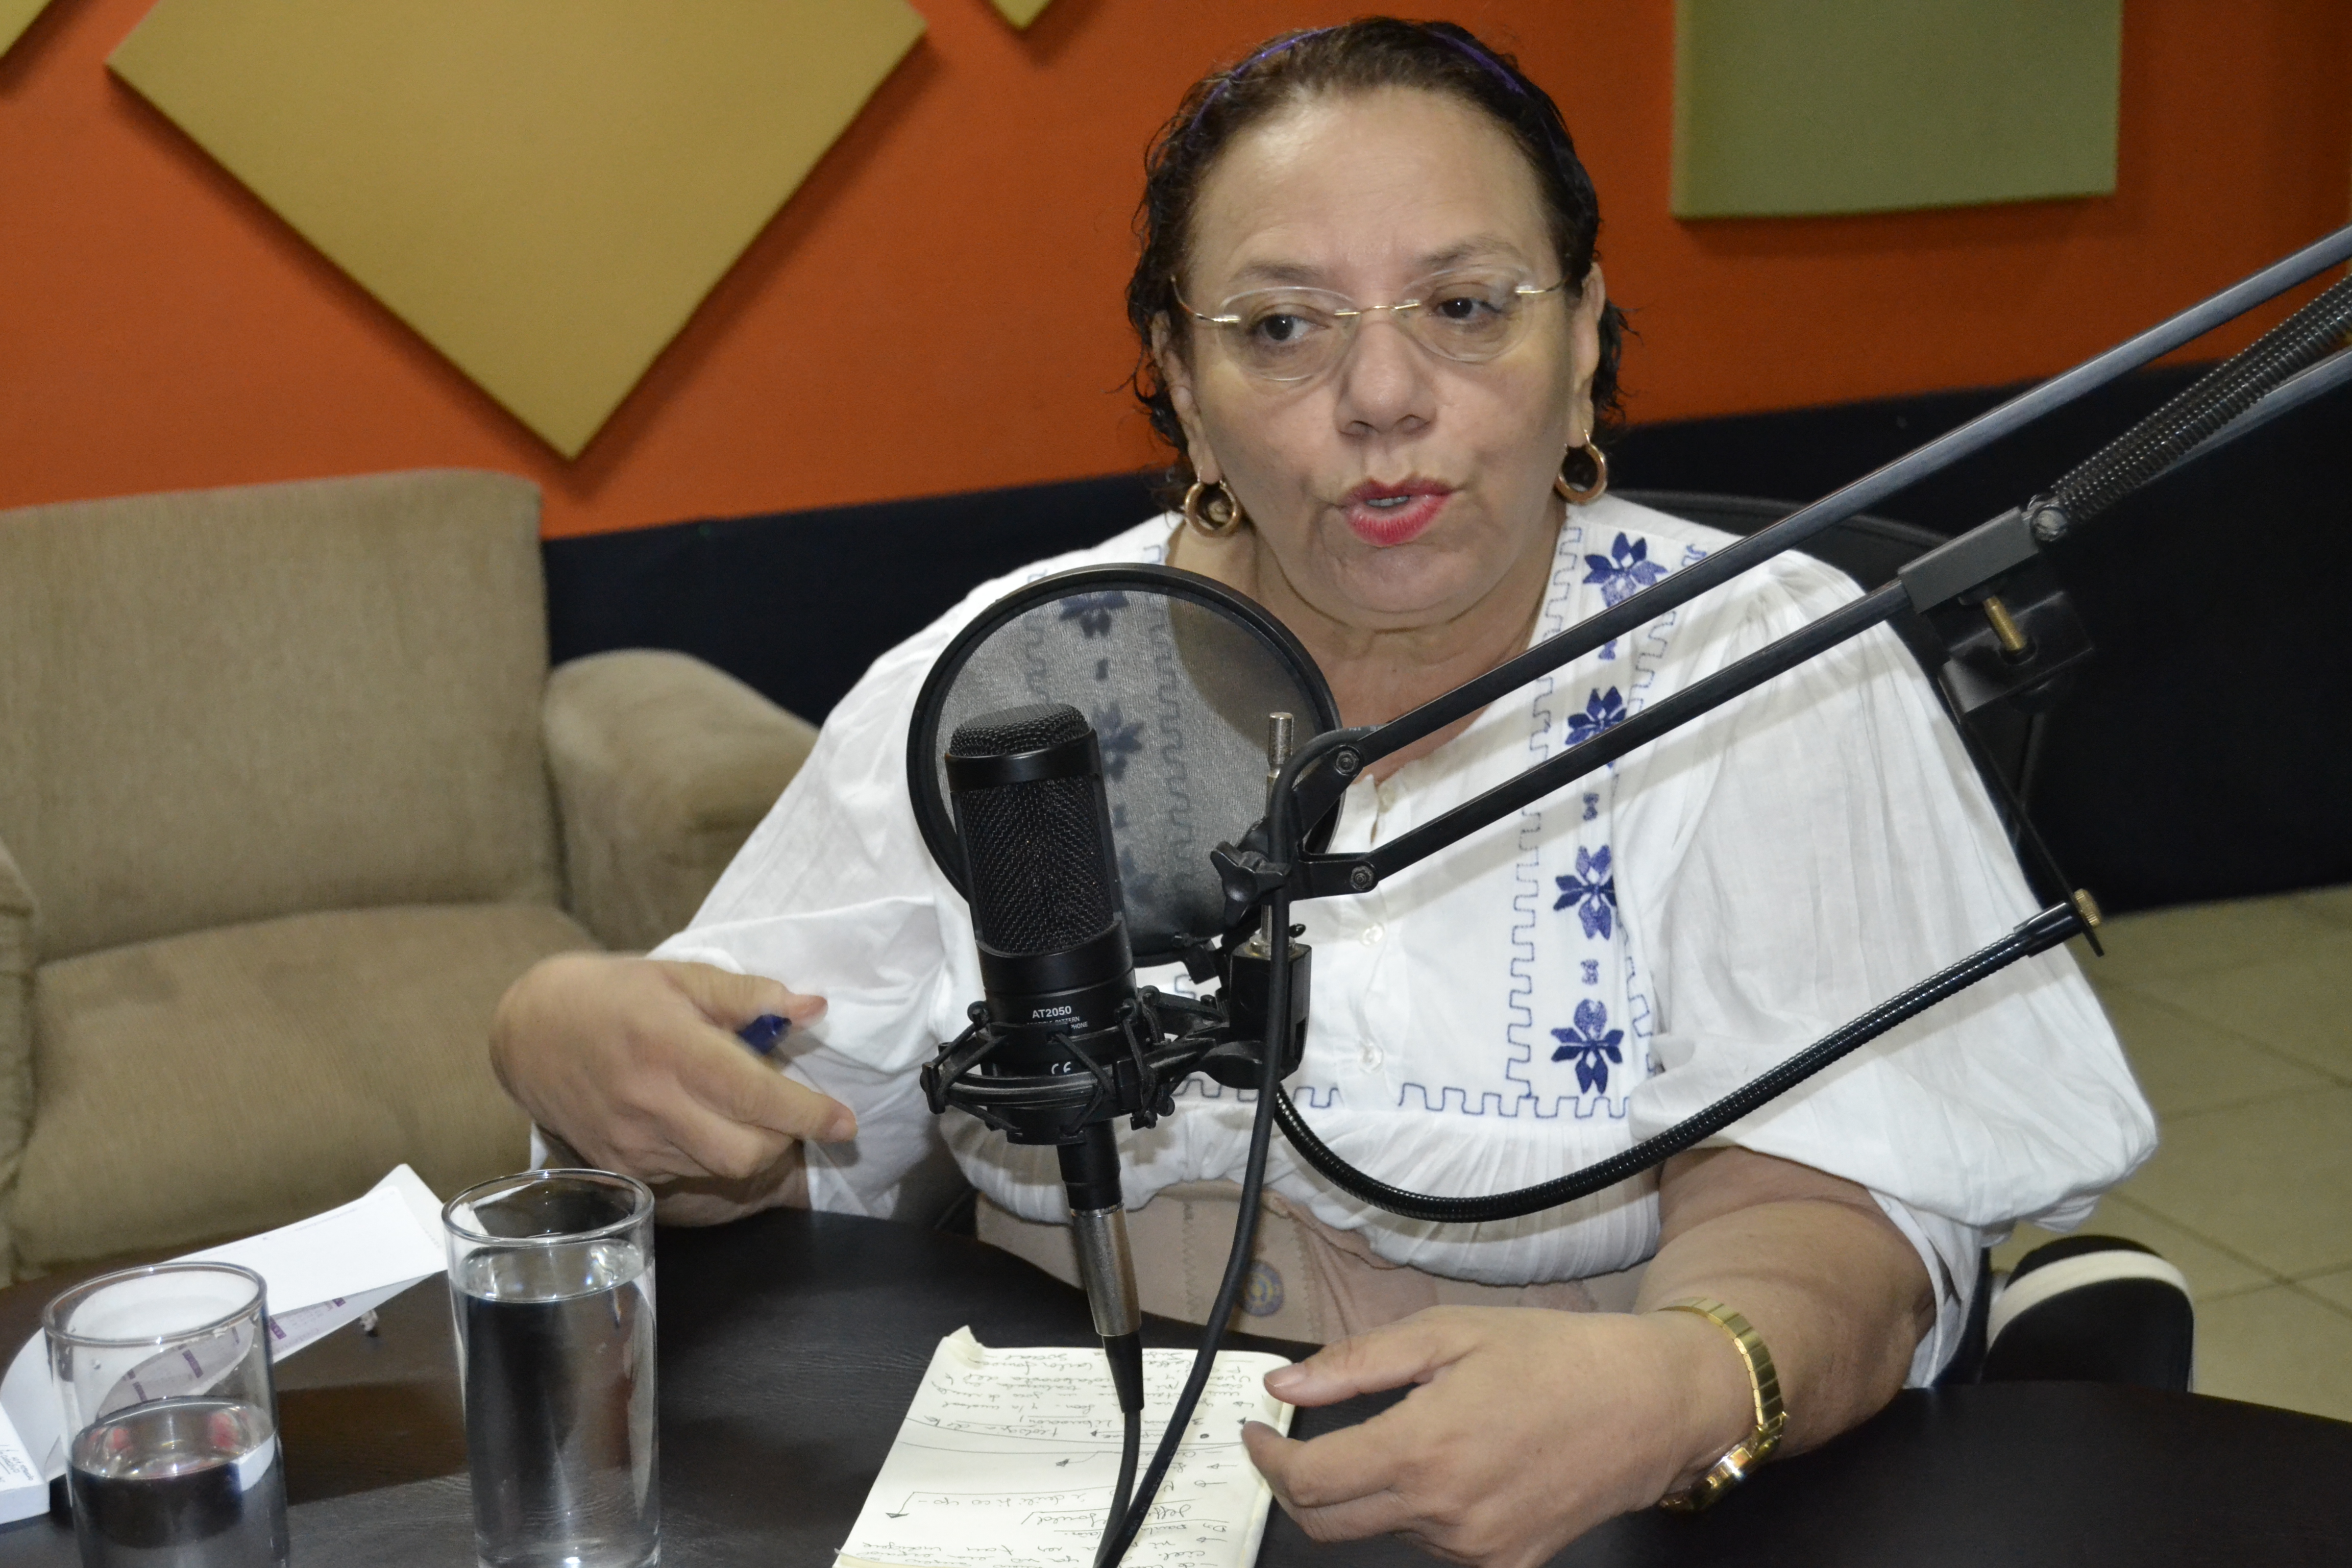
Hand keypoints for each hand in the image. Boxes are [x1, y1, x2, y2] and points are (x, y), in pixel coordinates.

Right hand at [489, 953, 848, 1223]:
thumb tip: (812, 1009)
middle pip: (746, 1153)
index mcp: (672, 1049)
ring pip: (720, 1171)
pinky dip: (711, 1157)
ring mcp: (633, 1144)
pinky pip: (687, 1176)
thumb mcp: (682, 976)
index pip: (757, 1096)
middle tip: (785, 1109)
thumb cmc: (616, 995)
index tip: (845, 1121)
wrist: (532, 1031)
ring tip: (742, 1110)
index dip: (810, 1114)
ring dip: (749, 1148)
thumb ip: (748, 995)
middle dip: (783, 1137)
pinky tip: (703, 1124)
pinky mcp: (620, 1168)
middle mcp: (652, 1104)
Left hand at [1242, 1306, 1750, 1566]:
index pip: (1308, 1482)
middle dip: (1296, 1483)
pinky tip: (1444, 1468)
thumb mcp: (1448, 1334)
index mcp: (1423, 1451)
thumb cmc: (1550, 1356)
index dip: (1268, 1458)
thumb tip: (1282, 1385)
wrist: (1648, 1405)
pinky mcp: (1505, 1565)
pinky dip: (1414, 1511)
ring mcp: (1477, 1550)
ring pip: (1380, 1530)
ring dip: (1366, 1491)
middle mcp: (1444, 1514)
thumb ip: (1356, 1364)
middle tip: (1293, 1441)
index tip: (1258, 1431)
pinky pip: (1430, 1546)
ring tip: (1404, 1435)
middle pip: (1328, 1523)